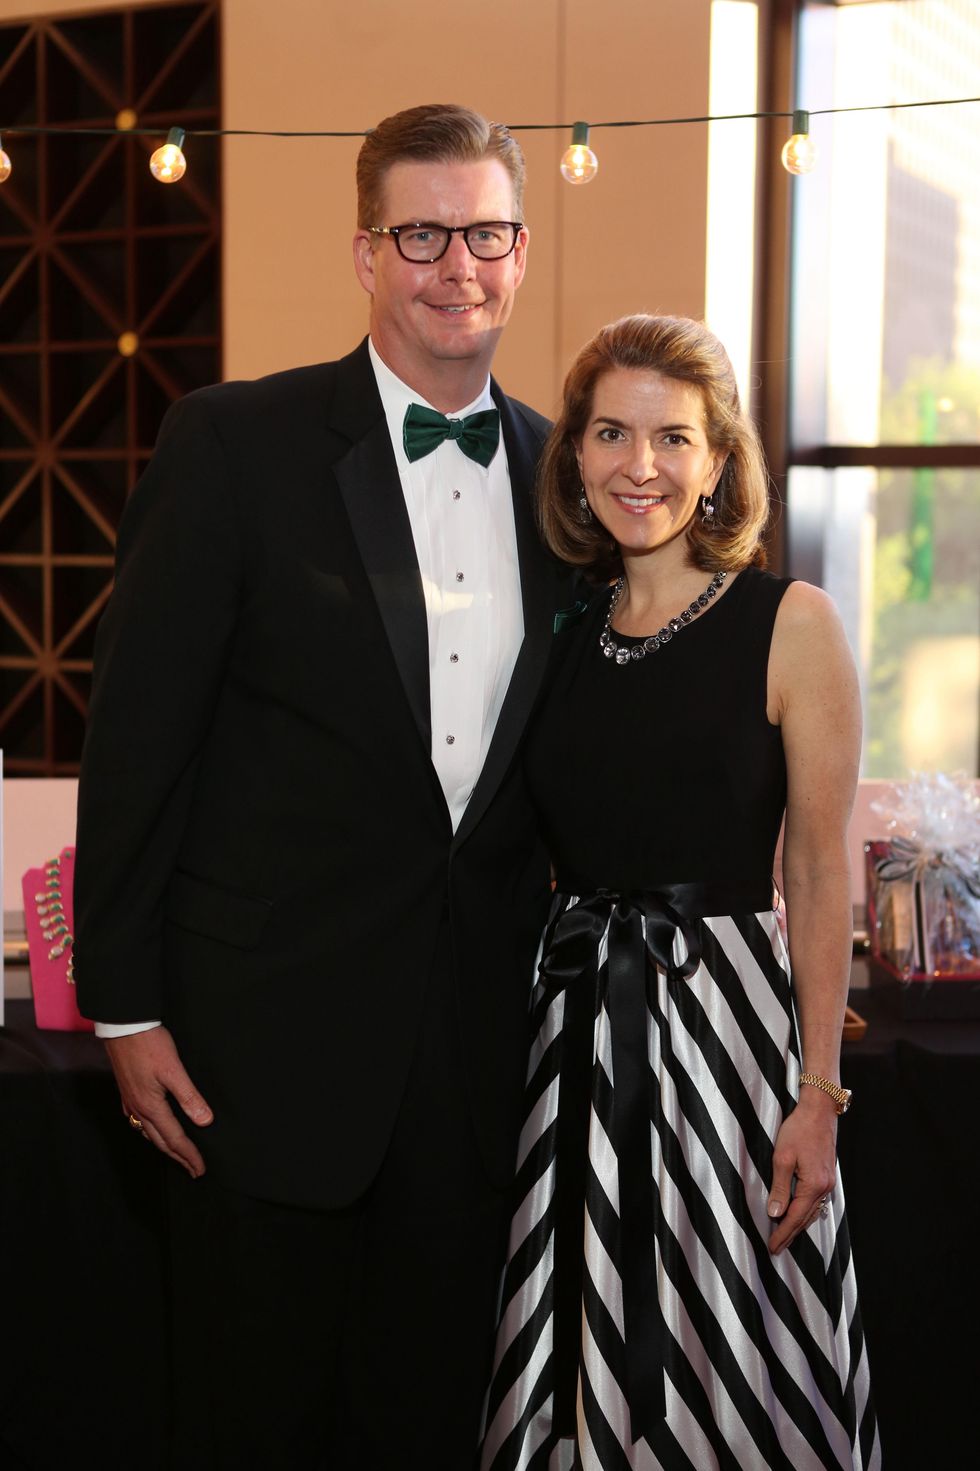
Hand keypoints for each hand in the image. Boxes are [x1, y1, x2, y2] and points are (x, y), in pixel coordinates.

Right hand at [105, 1027, 212, 1177]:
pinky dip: (150, 1131)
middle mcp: (138, 1109)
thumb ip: (189, 1097)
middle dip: (178, 1157)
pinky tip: (152, 1128)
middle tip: (192, 1170)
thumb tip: (205, 1121)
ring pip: (148, 1133)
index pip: (175, 1138)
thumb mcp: (174, 1070)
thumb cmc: (149, 1044)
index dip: (189, 1155)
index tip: (201, 1169)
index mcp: (151, 1106)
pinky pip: (138, 1121)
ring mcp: (130, 1101)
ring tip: (176, 1153)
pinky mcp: (127, 1091)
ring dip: (164, 1146)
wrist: (123, 1026)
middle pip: (160, 1141)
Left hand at [766, 1092, 837, 1253]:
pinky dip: (805, 1211)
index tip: (772, 1246)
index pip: (794, 1217)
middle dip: (790, 1234)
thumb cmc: (799, 1129)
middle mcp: (824, 1187)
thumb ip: (780, 1187)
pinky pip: (816, 1200)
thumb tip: (775, 1212)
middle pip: (805, 1218)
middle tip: (776, 1247)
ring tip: (785, 1235)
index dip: (782, 1233)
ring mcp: (828, 1182)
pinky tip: (799, 1213)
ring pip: (812, 1211)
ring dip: (798, 1224)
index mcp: (813, 1185)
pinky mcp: (827, 1174)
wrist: (819, 1110)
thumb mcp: (782, 1157)